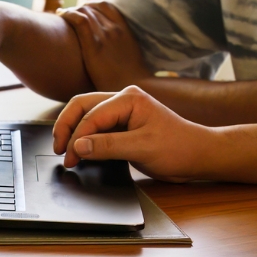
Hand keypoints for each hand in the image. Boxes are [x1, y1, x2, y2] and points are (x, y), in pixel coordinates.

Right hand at [52, 85, 217, 182]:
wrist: (198, 155)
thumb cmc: (178, 148)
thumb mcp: (142, 148)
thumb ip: (108, 146)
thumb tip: (78, 147)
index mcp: (129, 98)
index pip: (92, 115)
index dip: (77, 137)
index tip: (71, 158)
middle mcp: (123, 100)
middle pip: (82, 106)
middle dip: (67, 127)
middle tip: (59, 151)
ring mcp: (122, 112)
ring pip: (87, 115)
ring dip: (74, 132)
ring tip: (66, 152)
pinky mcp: (122, 125)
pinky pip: (96, 127)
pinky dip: (85, 138)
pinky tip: (80, 152)